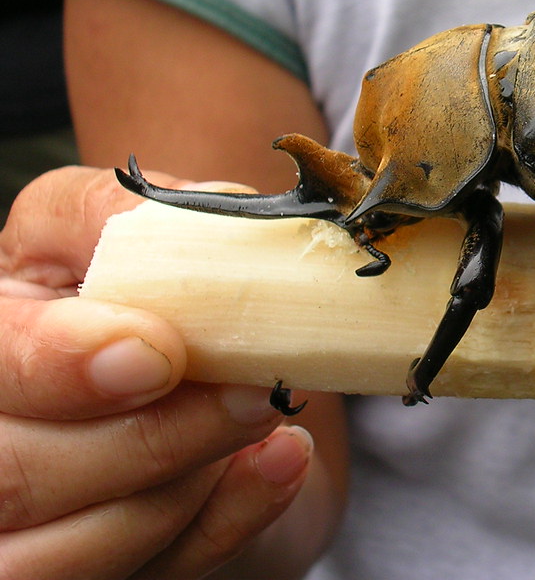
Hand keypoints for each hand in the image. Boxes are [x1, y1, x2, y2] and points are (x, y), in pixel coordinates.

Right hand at [0, 167, 313, 578]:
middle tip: (254, 389)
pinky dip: (230, 520)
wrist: (200, 364)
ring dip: (191, 480)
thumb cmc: (151, 287)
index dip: (58, 367)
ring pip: (72, 554)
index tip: (159, 353)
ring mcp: (26, 532)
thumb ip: (123, 216)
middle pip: (15, 477)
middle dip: (151, 437)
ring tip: (265, 414)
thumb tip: (169, 222)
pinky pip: (156, 577)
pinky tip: (282, 460)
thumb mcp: (123, 227)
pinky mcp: (97, 574)